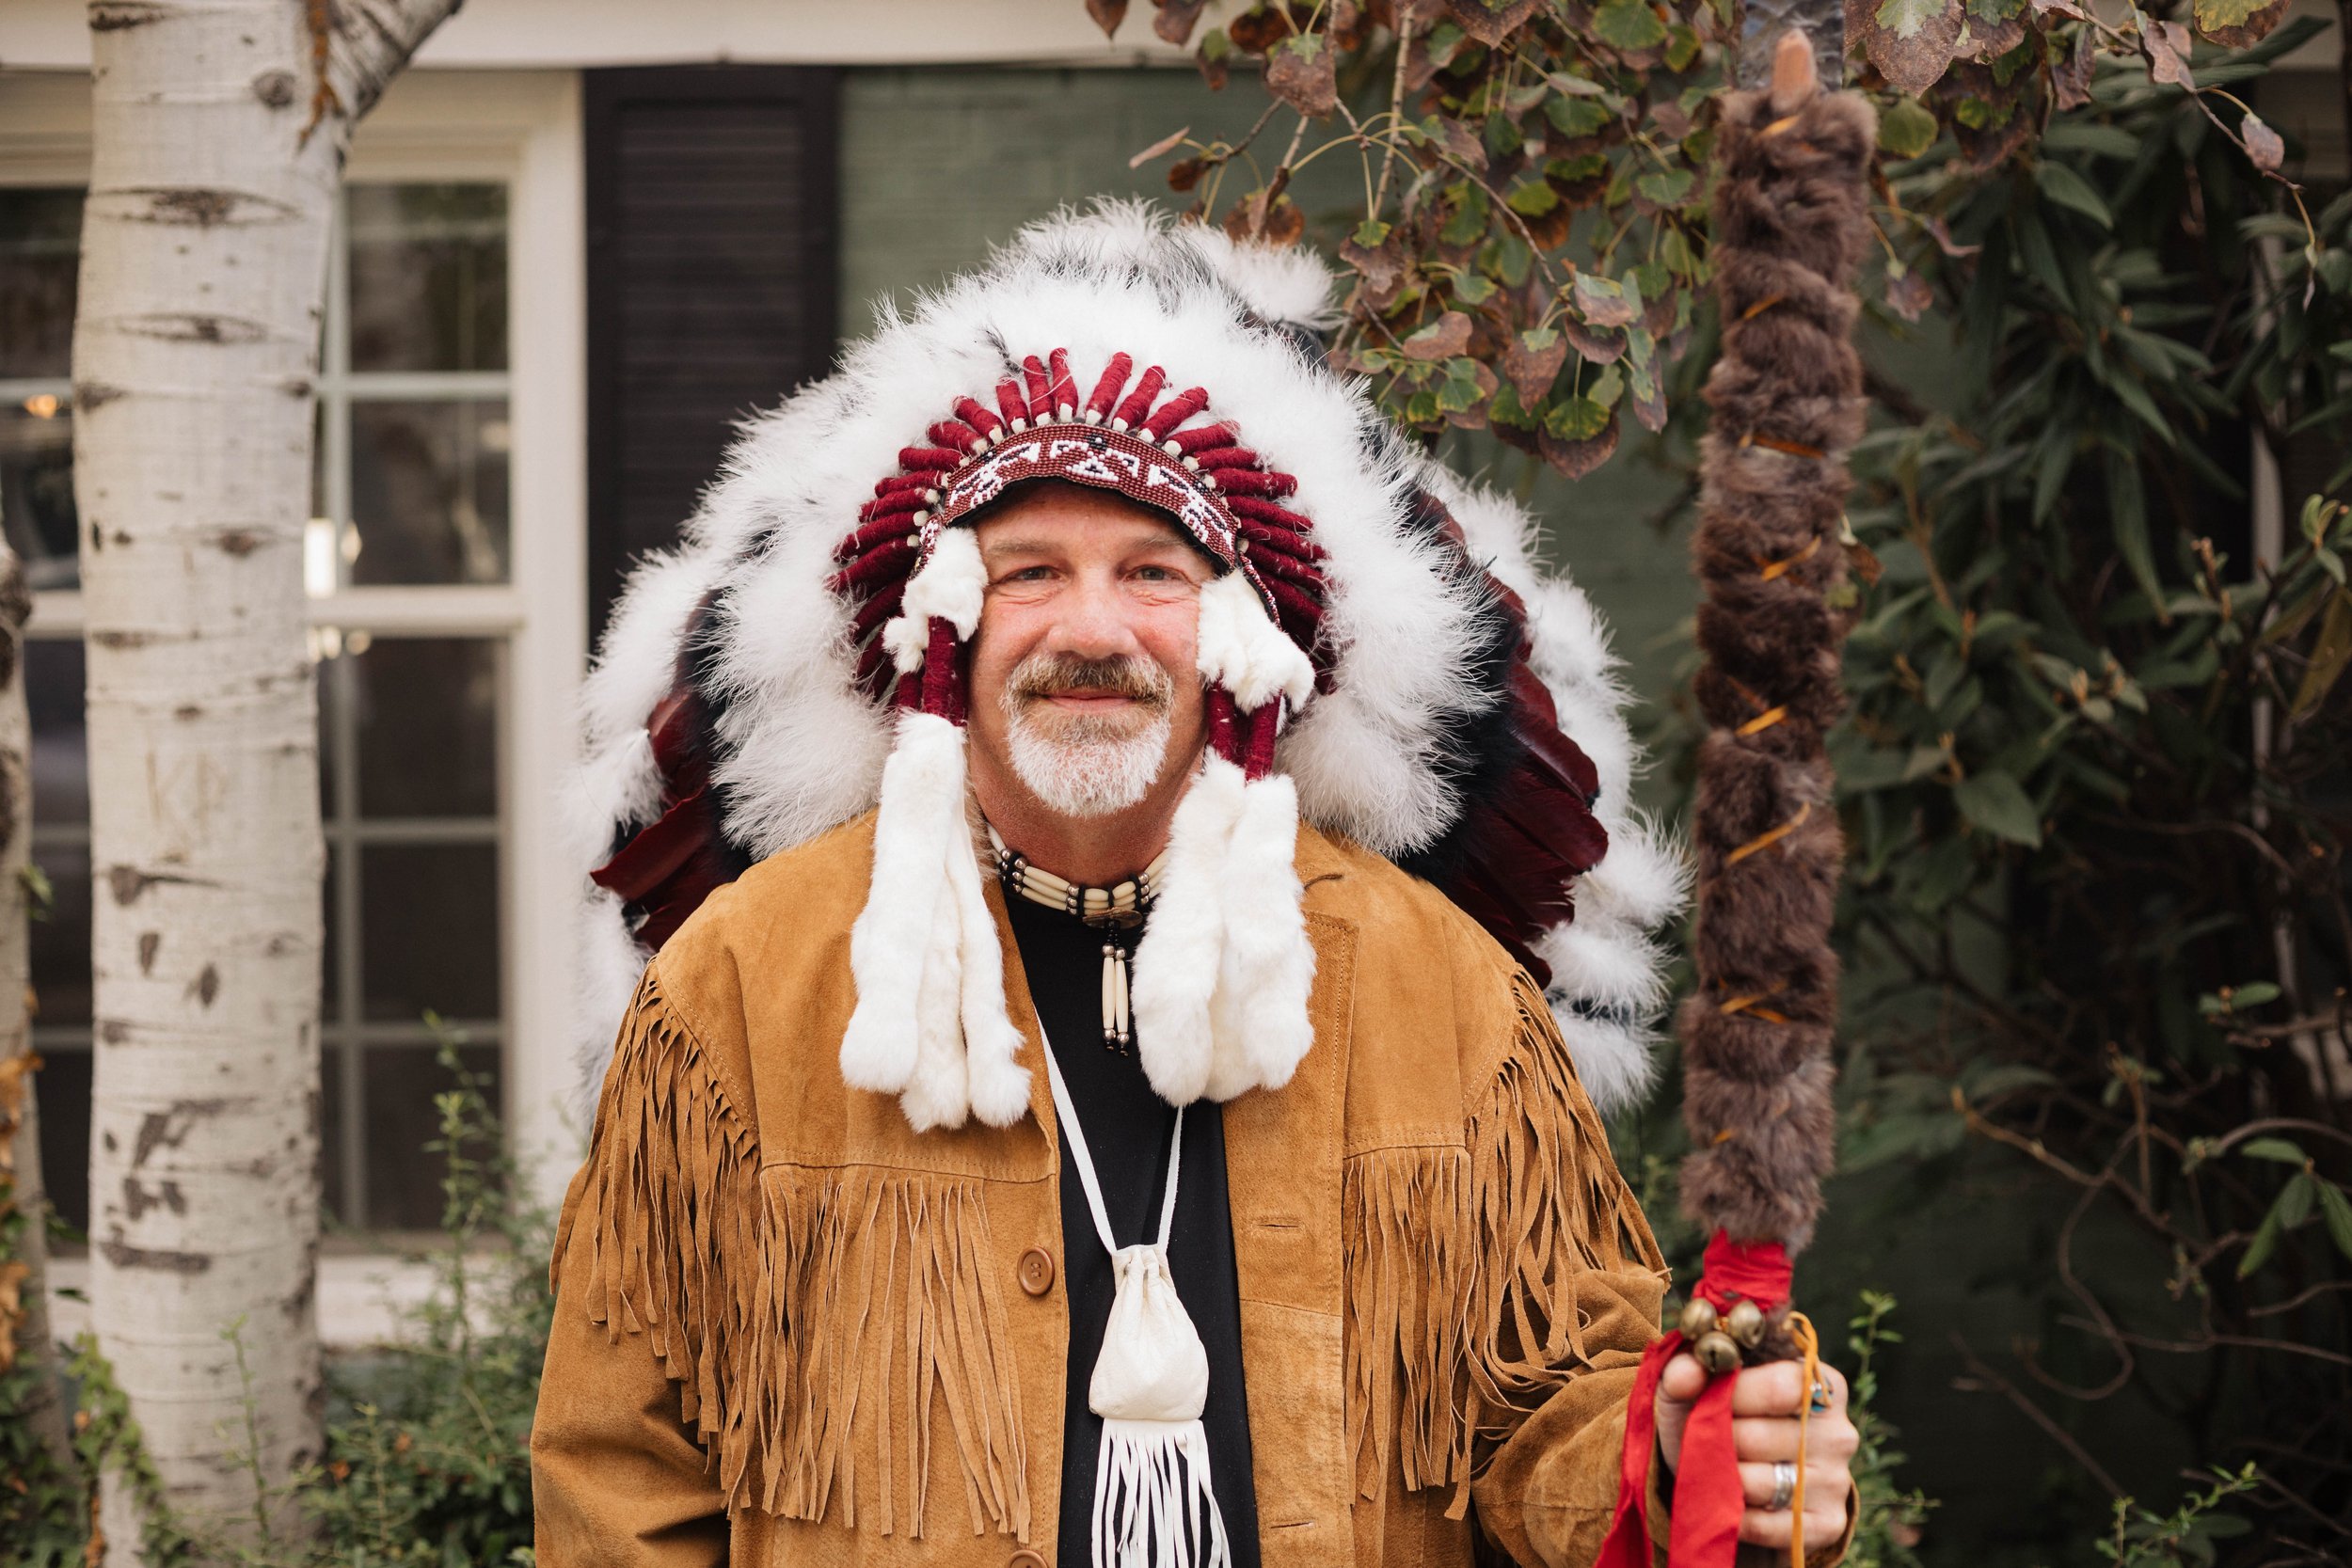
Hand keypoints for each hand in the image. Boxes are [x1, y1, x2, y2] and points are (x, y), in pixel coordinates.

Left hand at [1654, 1355, 1856, 1550]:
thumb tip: (1683, 1373)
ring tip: (1714, 1471)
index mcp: (1819, 1384)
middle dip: (1718, 1441)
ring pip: (1762, 1482)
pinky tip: (1728, 1503)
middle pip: (1762, 1436)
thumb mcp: (1695, 1391)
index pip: (1780, 1387)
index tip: (1703, 1399)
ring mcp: (1838, 1481)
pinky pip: (1766, 1525)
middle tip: (1701, 1442)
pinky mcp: (1828, 1525)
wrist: (1732, 1486)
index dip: (1733, 1395)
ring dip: (1724, 1479)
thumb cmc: (1717, 1424)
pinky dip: (1735, 1517)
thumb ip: (1684, 1371)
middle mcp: (1839, 1432)